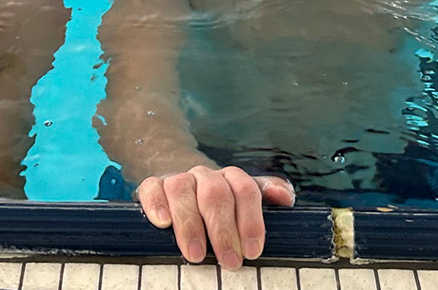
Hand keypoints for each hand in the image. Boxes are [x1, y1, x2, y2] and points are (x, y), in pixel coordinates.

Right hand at [136, 166, 295, 269]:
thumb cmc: (217, 201)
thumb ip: (266, 196)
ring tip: (196, 255)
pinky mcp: (152, 185)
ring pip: (182, 190)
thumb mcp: (243, 199)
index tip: (253, 252)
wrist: (180, 181)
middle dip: (223, 231)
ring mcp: (178, 179)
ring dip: (190, 224)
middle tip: (230, 261)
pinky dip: (157, 205)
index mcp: (231, 178)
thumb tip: (286, 198)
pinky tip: (162, 222)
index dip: (251, 221)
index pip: (246, 191)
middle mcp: (205, 176)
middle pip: (216, 195)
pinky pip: (151, 188)